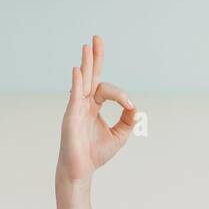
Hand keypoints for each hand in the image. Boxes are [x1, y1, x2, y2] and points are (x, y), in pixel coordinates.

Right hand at [57, 35, 136, 184]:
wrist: (81, 169)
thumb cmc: (96, 153)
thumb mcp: (119, 135)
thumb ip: (128, 121)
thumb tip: (137, 108)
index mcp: (93, 106)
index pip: (107, 90)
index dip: (121, 95)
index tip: (130, 105)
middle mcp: (83, 103)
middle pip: (90, 75)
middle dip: (95, 57)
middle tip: (97, 38)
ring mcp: (75, 107)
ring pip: (82, 81)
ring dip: (86, 64)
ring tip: (88, 46)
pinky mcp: (71, 115)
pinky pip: (74, 96)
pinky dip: (77, 82)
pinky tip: (78, 70)